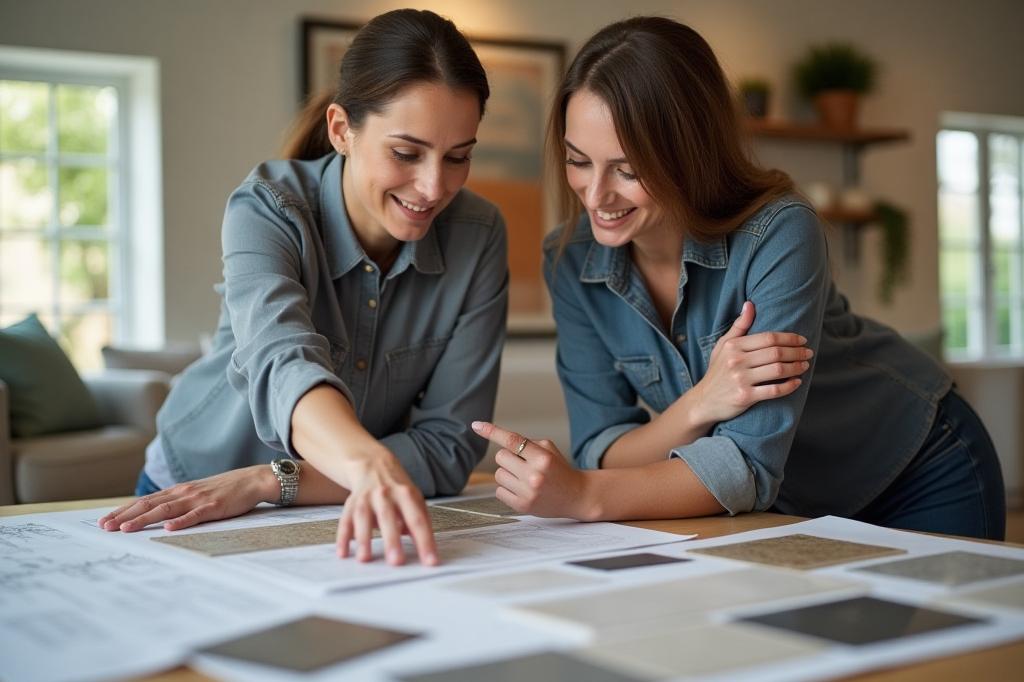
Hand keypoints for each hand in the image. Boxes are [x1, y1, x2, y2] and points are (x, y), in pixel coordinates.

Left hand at [98, 465, 276, 531]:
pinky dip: (181, 521)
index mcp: (179, 491)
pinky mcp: (214, 507)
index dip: (124, 510)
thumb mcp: (198, 493)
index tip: (106, 520)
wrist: (253, 479)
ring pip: (166, 510)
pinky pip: (195, 515)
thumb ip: (179, 502)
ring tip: (126, 529)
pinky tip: (168, 528)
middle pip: (149, 504)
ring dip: (144, 519)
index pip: (145, 501)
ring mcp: (198, 499)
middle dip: (125, 516)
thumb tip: (158, 515)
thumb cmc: (226, 489)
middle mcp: (184, 492)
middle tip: (105, 527)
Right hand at [335, 451, 437, 566]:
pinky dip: (343, 537)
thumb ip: (419, 521)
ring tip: (365, 559)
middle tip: (396, 562)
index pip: (417, 520)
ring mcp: (366, 498)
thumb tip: (423, 546)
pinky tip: (343, 552)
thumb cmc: (398, 489)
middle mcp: (385, 495)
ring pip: (363, 518)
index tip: (430, 561)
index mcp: (406, 495)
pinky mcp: (351, 504)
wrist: (374, 465)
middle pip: (388, 518)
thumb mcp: (414, 499)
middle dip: (392, 540)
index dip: (424, 541)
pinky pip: (345, 521)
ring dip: (364, 539)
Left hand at [471, 421, 590, 519]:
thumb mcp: (548, 449)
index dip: (492, 431)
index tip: (476, 425)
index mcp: (542, 457)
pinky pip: (499, 491)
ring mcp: (527, 492)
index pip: (511, 440)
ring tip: (525, 478)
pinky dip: (507, 488)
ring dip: (508, 473)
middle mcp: (534, 475)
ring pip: (498, 475)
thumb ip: (525, 443)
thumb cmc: (560, 469)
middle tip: (523, 463)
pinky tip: (522, 489)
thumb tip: (498, 439)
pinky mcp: (522, 506)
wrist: (577, 496)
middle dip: (509, 458)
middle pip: (500, 457)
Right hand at [690, 301, 811, 425]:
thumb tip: (750, 304)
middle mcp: (736, 361)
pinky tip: (796, 382)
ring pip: (778, 370)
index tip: (802, 340)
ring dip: (796, 367)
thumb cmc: (717, 371)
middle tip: (808, 353)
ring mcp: (740, 379)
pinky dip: (789, 386)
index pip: (768, 337)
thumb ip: (739, 326)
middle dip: (797, 352)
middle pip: (776, 353)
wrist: (704, 400)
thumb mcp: (723, 346)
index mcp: (733, 346)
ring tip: (805, 366)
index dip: (789, 338)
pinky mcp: (745, 397)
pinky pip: (773, 390)